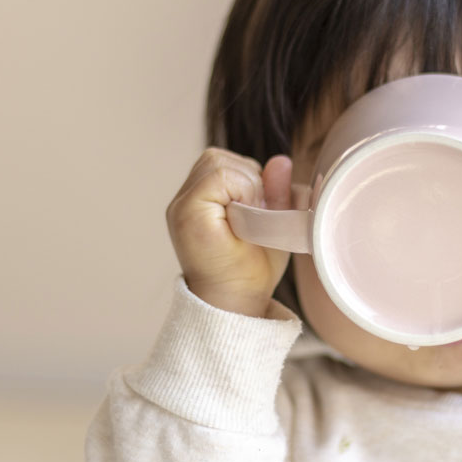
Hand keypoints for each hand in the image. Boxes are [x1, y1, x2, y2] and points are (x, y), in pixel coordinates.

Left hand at [166, 147, 293, 317]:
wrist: (225, 301)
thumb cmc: (248, 280)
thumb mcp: (273, 244)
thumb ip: (278, 201)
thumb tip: (281, 161)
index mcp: (194, 218)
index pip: (222, 174)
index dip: (249, 189)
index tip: (258, 216)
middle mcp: (180, 206)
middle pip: (215, 160)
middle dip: (246, 179)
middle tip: (256, 210)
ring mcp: (181, 202)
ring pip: (214, 160)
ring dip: (240, 176)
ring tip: (250, 207)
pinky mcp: (189, 200)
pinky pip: (212, 171)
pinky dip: (233, 180)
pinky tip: (242, 205)